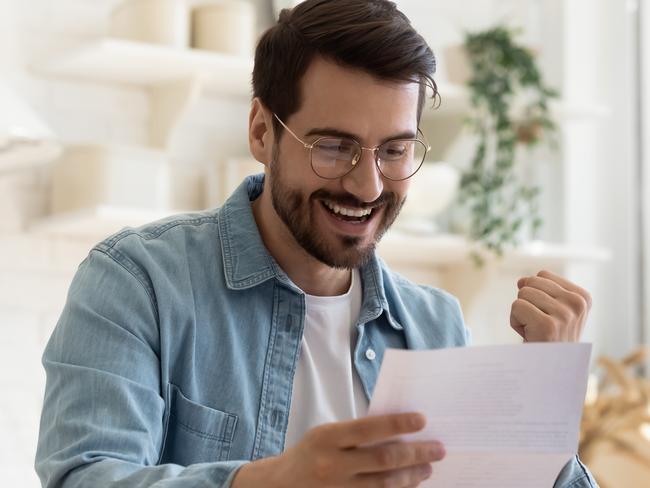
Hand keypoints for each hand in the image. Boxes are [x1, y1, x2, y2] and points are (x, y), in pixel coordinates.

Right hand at [231, 412, 444, 487]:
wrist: (279, 486)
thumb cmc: (309, 453)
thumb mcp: (326, 434)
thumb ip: (357, 433)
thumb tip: (398, 430)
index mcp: (328, 438)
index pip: (369, 428)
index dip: (398, 424)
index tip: (422, 420)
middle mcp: (333, 464)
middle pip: (384, 459)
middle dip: (416, 453)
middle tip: (438, 449)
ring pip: (385, 484)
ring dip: (412, 475)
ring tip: (428, 468)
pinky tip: (411, 485)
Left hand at [510, 270, 591, 341]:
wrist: (551, 372)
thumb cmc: (549, 339)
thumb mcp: (551, 310)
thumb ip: (540, 290)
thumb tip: (521, 280)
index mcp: (583, 297)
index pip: (543, 275)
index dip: (536, 294)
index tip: (548, 316)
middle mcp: (577, 304)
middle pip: (531, 282)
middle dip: (527, 303)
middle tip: (538, 325)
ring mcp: (564, 314)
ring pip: (522, 293)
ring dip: (521, 313)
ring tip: (534, 331)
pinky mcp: (547, 325)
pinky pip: (516, 306)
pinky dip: (515, 321)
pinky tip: (528, 335)